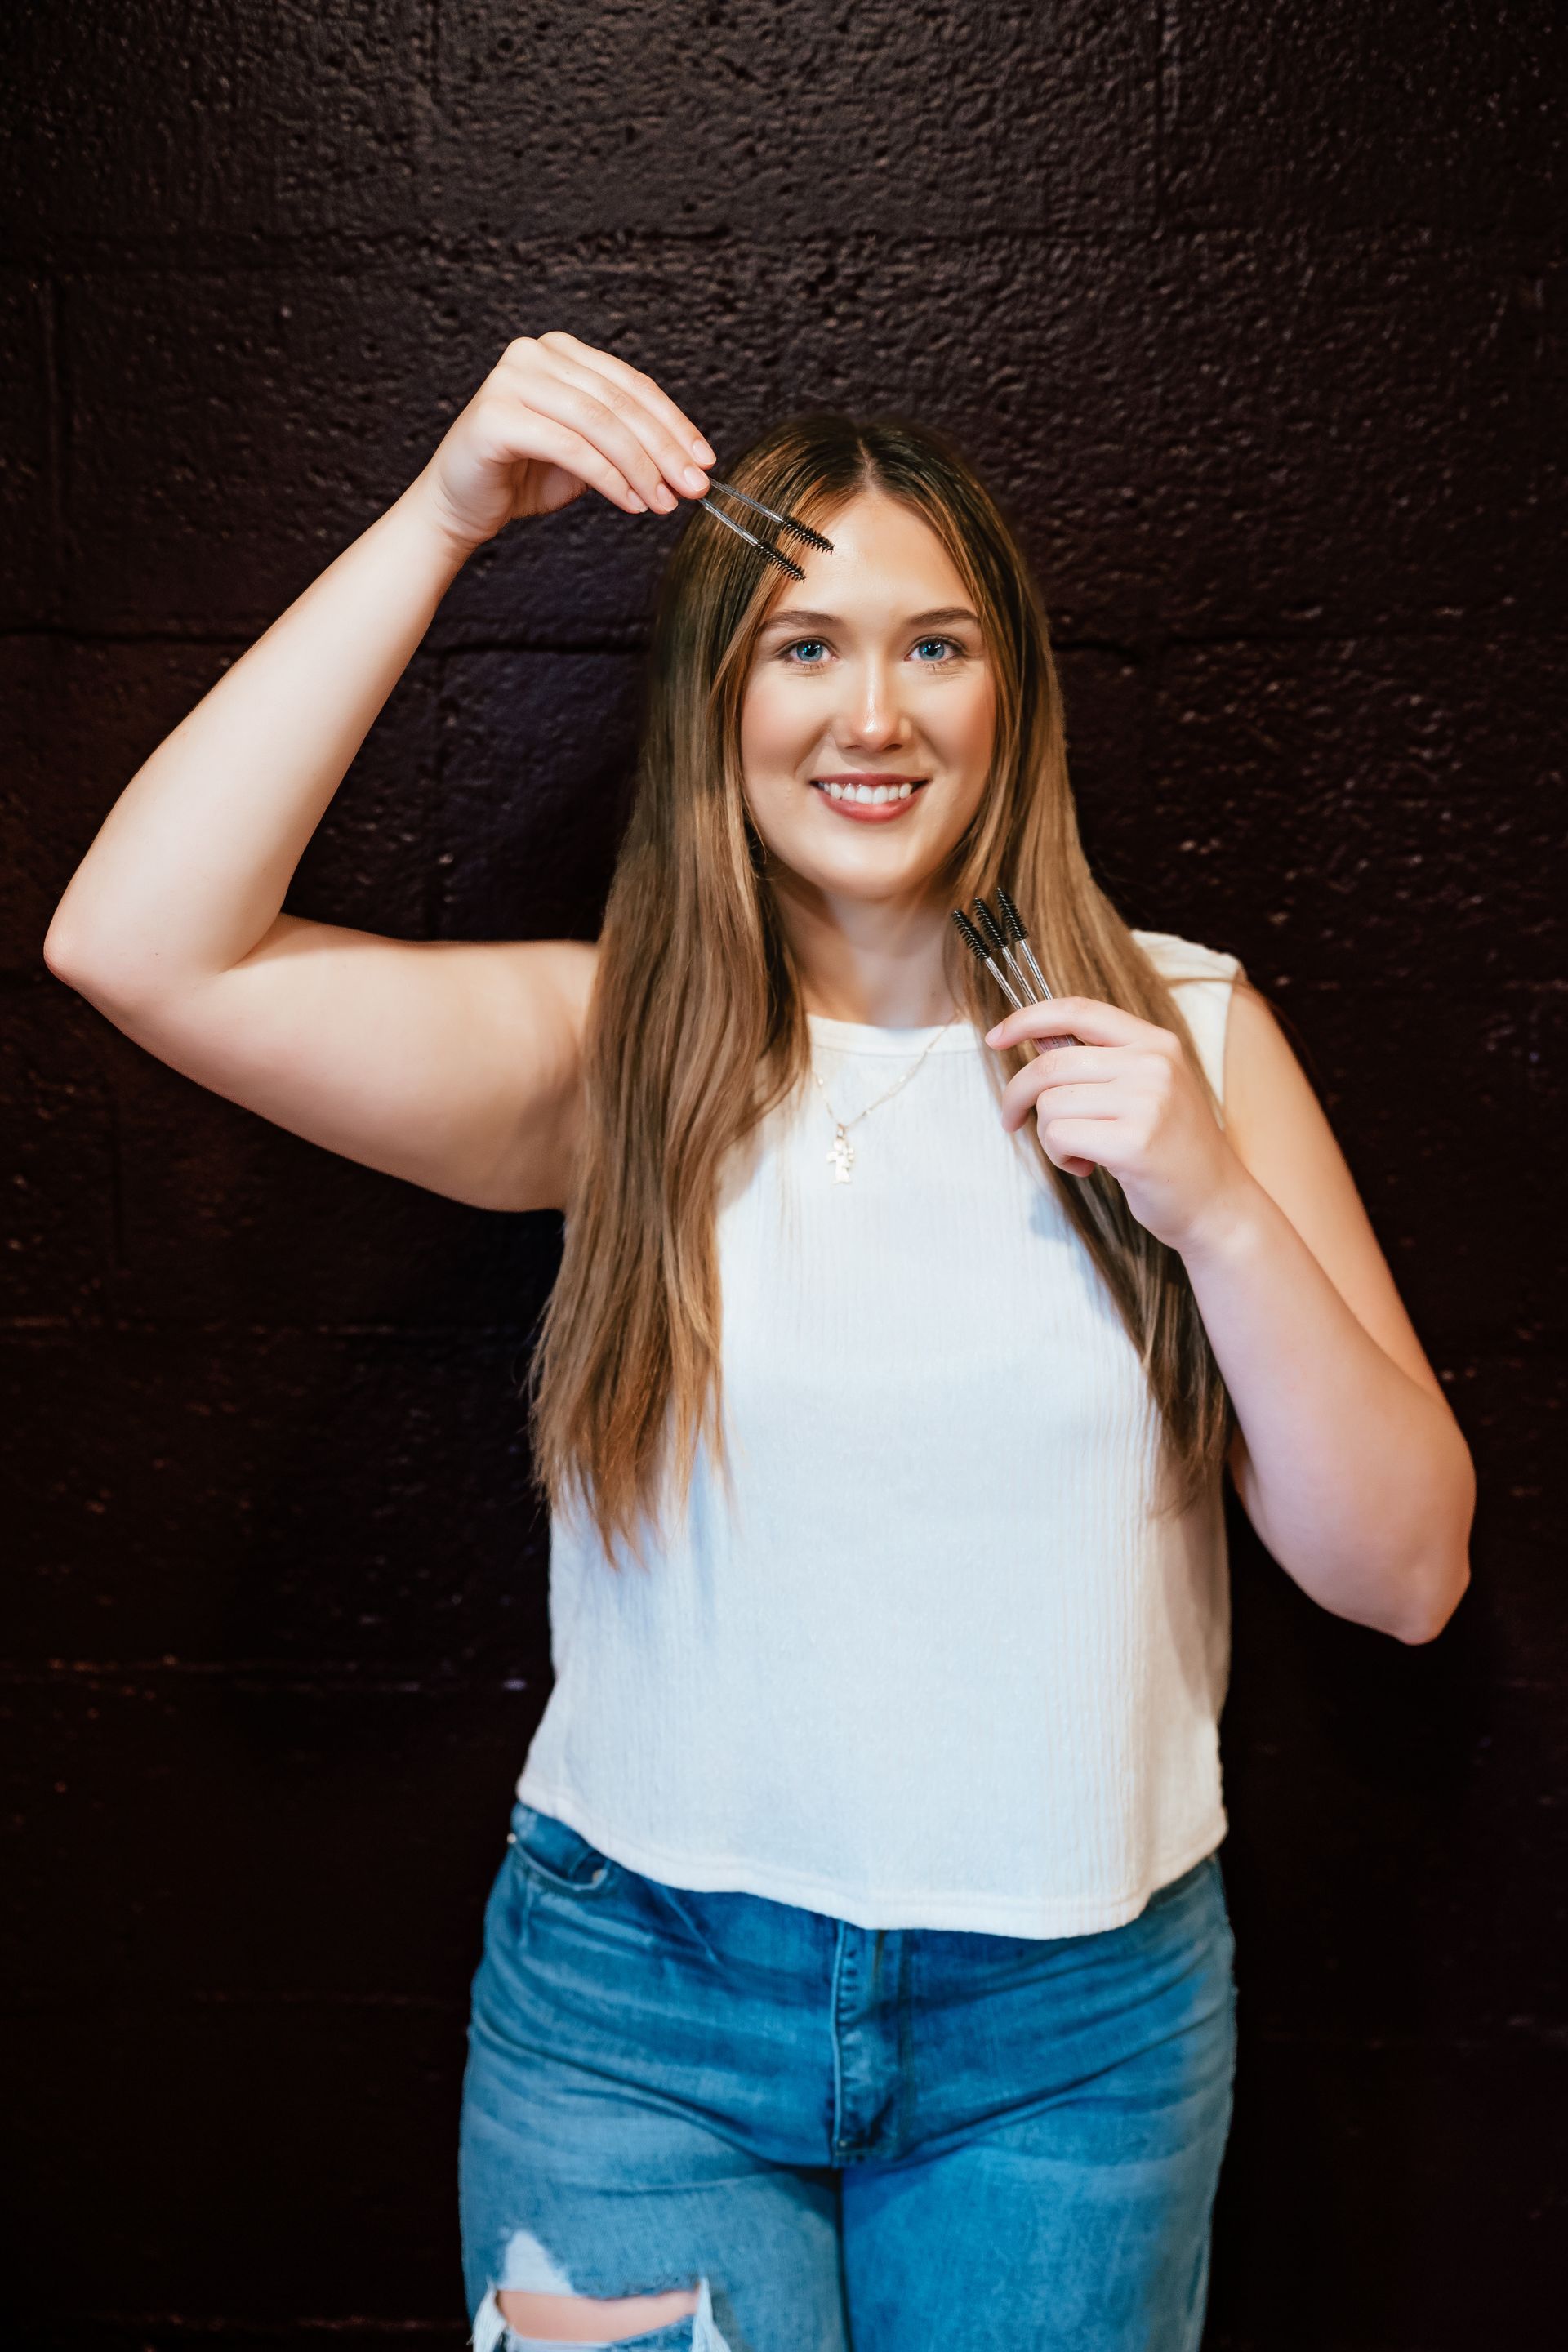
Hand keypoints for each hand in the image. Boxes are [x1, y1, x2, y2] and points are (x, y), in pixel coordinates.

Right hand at [412, 331, 715, 554]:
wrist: (458, 506)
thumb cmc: (521, 477)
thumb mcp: (586, 454)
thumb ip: (625, 443)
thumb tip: (687, 463)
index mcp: (561, 353)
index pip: (631, 384)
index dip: (674, 422)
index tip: (705, 460)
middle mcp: (534, 354)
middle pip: (620, 400)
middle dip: (665, 448)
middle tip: (694, 488)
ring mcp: (511, 379)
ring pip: (600, 422)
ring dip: (641, 467)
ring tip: (664, 502)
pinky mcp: (496, 415)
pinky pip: (571, 446)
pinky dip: (609, 478)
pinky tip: (632, 503)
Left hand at [985, 997, 1251, 1253]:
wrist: (1216, 1203)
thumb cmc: (1171, 1148)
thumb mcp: (1147, 1089)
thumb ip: (1099, 1062)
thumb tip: (1035, 1041)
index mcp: (1156, 1042)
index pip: (1078, 1010)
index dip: (1027, 1019)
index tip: (995, 1037)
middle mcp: (1153, 1064)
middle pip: (1050, 1064)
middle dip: (1016, 1095)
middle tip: (1011, 1120)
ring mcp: (1147, 1102)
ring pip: (1050, 1104)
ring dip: (1049, 1136)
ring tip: (1079, 1152)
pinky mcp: (1134, 1142)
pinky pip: (1059, 1136)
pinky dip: (1059, 1156)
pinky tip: (1086, 1166)